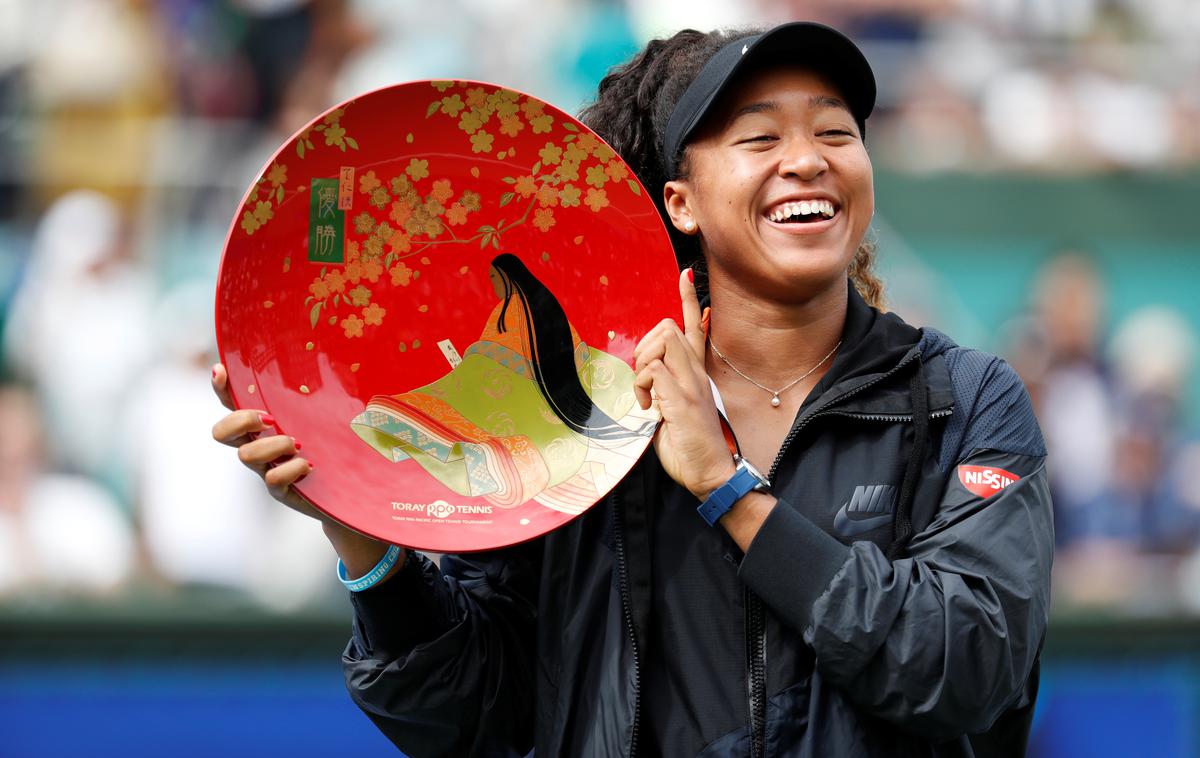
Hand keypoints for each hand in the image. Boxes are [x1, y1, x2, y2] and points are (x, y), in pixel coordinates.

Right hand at [210, 365, 397, 575]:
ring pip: (246, 455)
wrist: (354, 489)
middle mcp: (259, 446)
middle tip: (269, 419)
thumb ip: (319, 394)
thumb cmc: (339, 444)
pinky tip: (309, 466)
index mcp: (266, 424)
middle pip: (221, 433)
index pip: (232, 403)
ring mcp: (267, 469)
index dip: (222, 388)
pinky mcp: (281, 491)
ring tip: (298, 444)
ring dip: (273, 444)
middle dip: (240, 420)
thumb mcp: (328, 413)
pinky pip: (272, 479)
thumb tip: (333, 364)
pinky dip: (291, 469)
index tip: (221, 370)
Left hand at [632, 269, 735, 499]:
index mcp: (696, 374)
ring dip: (642, 367)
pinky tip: (649, 408)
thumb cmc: (690, 447)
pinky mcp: (682, 399)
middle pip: (670, 327)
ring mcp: (690, 384)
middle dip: (645, 345)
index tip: (685, 273)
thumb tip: (649, 379)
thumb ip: (665, 390)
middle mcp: (697, 373)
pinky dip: (642, 386)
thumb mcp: (674, 411)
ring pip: (661, 342)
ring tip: (647, 397)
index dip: (688, 299)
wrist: (711, 474)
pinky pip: (652, 370)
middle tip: (643, 379)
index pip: (694, 328)